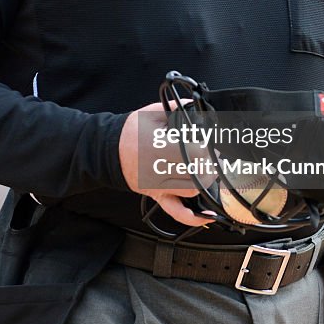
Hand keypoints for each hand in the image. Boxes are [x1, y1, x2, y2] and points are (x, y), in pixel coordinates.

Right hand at [118, 102, 213, 228]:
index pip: (194, 153)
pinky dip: (193, 217)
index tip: (209, 143)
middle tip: (215, 157)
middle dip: (211, 165)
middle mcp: (159, 169)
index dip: (207, 149)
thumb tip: (196, 106)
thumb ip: (177, 109)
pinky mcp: (156, 195)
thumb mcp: (153, 113)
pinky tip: (208, 215)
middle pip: (196, 173)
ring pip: (191, 191)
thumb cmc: (131, 131)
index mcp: (159, 147)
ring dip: (206, 183)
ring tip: (211, 172)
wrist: (108, 149)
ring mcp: (158, 185)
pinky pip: (175, 211)